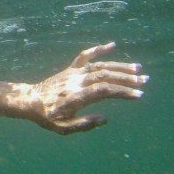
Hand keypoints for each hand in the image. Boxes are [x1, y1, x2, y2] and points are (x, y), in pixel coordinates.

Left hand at [31, 42, 146, 133]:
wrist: (29, 100)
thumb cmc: (47, 116)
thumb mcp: (63, 128)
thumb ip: (84, 124)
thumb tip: (104, 118)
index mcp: (75, 97)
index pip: (103, 91)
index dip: (121, 91)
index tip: (138, 94)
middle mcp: (75, 82)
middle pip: (104, 76)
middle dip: (126, 78)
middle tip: (144, 81)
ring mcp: (72, 73)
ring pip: (98, 66)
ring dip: (119, 66)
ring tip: (138, 69)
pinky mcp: (70, 69)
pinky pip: (84, 56)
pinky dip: (97, 50)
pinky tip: (112, 45)